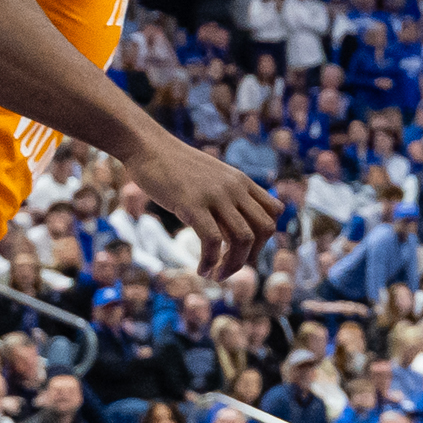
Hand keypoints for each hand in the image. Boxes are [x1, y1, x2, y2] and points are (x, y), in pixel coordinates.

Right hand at [132, 135, 281, 277]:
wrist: (148, 146)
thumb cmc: (175, 165)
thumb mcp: (211, 176)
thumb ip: (225, 193)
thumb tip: (230, 218)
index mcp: (241, 181)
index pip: (275, 212)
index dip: (265, 237)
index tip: (245, 250)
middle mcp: (234, 188)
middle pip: (265, 229)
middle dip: (251, 257)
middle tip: (229, 269)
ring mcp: (215, 195)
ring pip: (243, 239)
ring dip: (232, 265)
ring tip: (215, 275)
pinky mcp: (192, 204)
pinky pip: (212, 241)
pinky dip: (210, 261)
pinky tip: (201, 269)